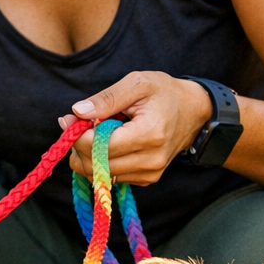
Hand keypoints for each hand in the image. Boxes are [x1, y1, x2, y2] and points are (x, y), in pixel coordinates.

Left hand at [59, 71, 213, 185]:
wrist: (193, 112)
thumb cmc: (164, 92)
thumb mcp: (137, 83)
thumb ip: (106, 98)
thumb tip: (77, 112)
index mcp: (149, 134)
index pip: (99, 147)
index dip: (77, 134)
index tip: (70, 119)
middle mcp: (151, 160)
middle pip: (95, 165)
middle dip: (78, 145)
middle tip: (76, 123)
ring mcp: (150, 174)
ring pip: (98, 175)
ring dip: (87, 154)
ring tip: (95, 131)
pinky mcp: (146, 180)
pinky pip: (110, 176)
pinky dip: (100, 161)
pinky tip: (109, 142)